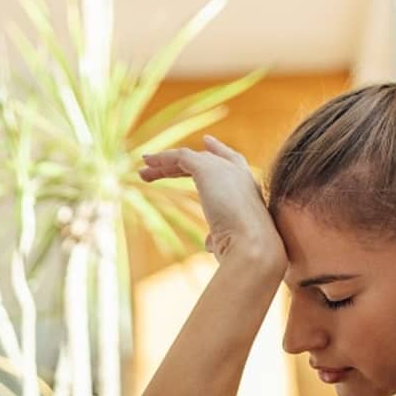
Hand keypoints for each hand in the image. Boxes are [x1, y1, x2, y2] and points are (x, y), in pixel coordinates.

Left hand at [137, 134, 286, 272]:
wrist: (253, 245)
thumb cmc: (244, 251)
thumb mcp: (230, 242)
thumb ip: (219, 236)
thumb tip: (210, 243)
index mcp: (248, 188)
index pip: (233, 162)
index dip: (219, 152)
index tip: (207, 144)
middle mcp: (239, 173)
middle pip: (206, 159)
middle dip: (182, 162)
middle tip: (159, 165)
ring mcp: (224, 168)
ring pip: (189, 158)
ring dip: (164, 164)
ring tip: (143, 173)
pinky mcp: (207, 167)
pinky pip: (180, 157)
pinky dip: (163, 159)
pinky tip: (147, 165)